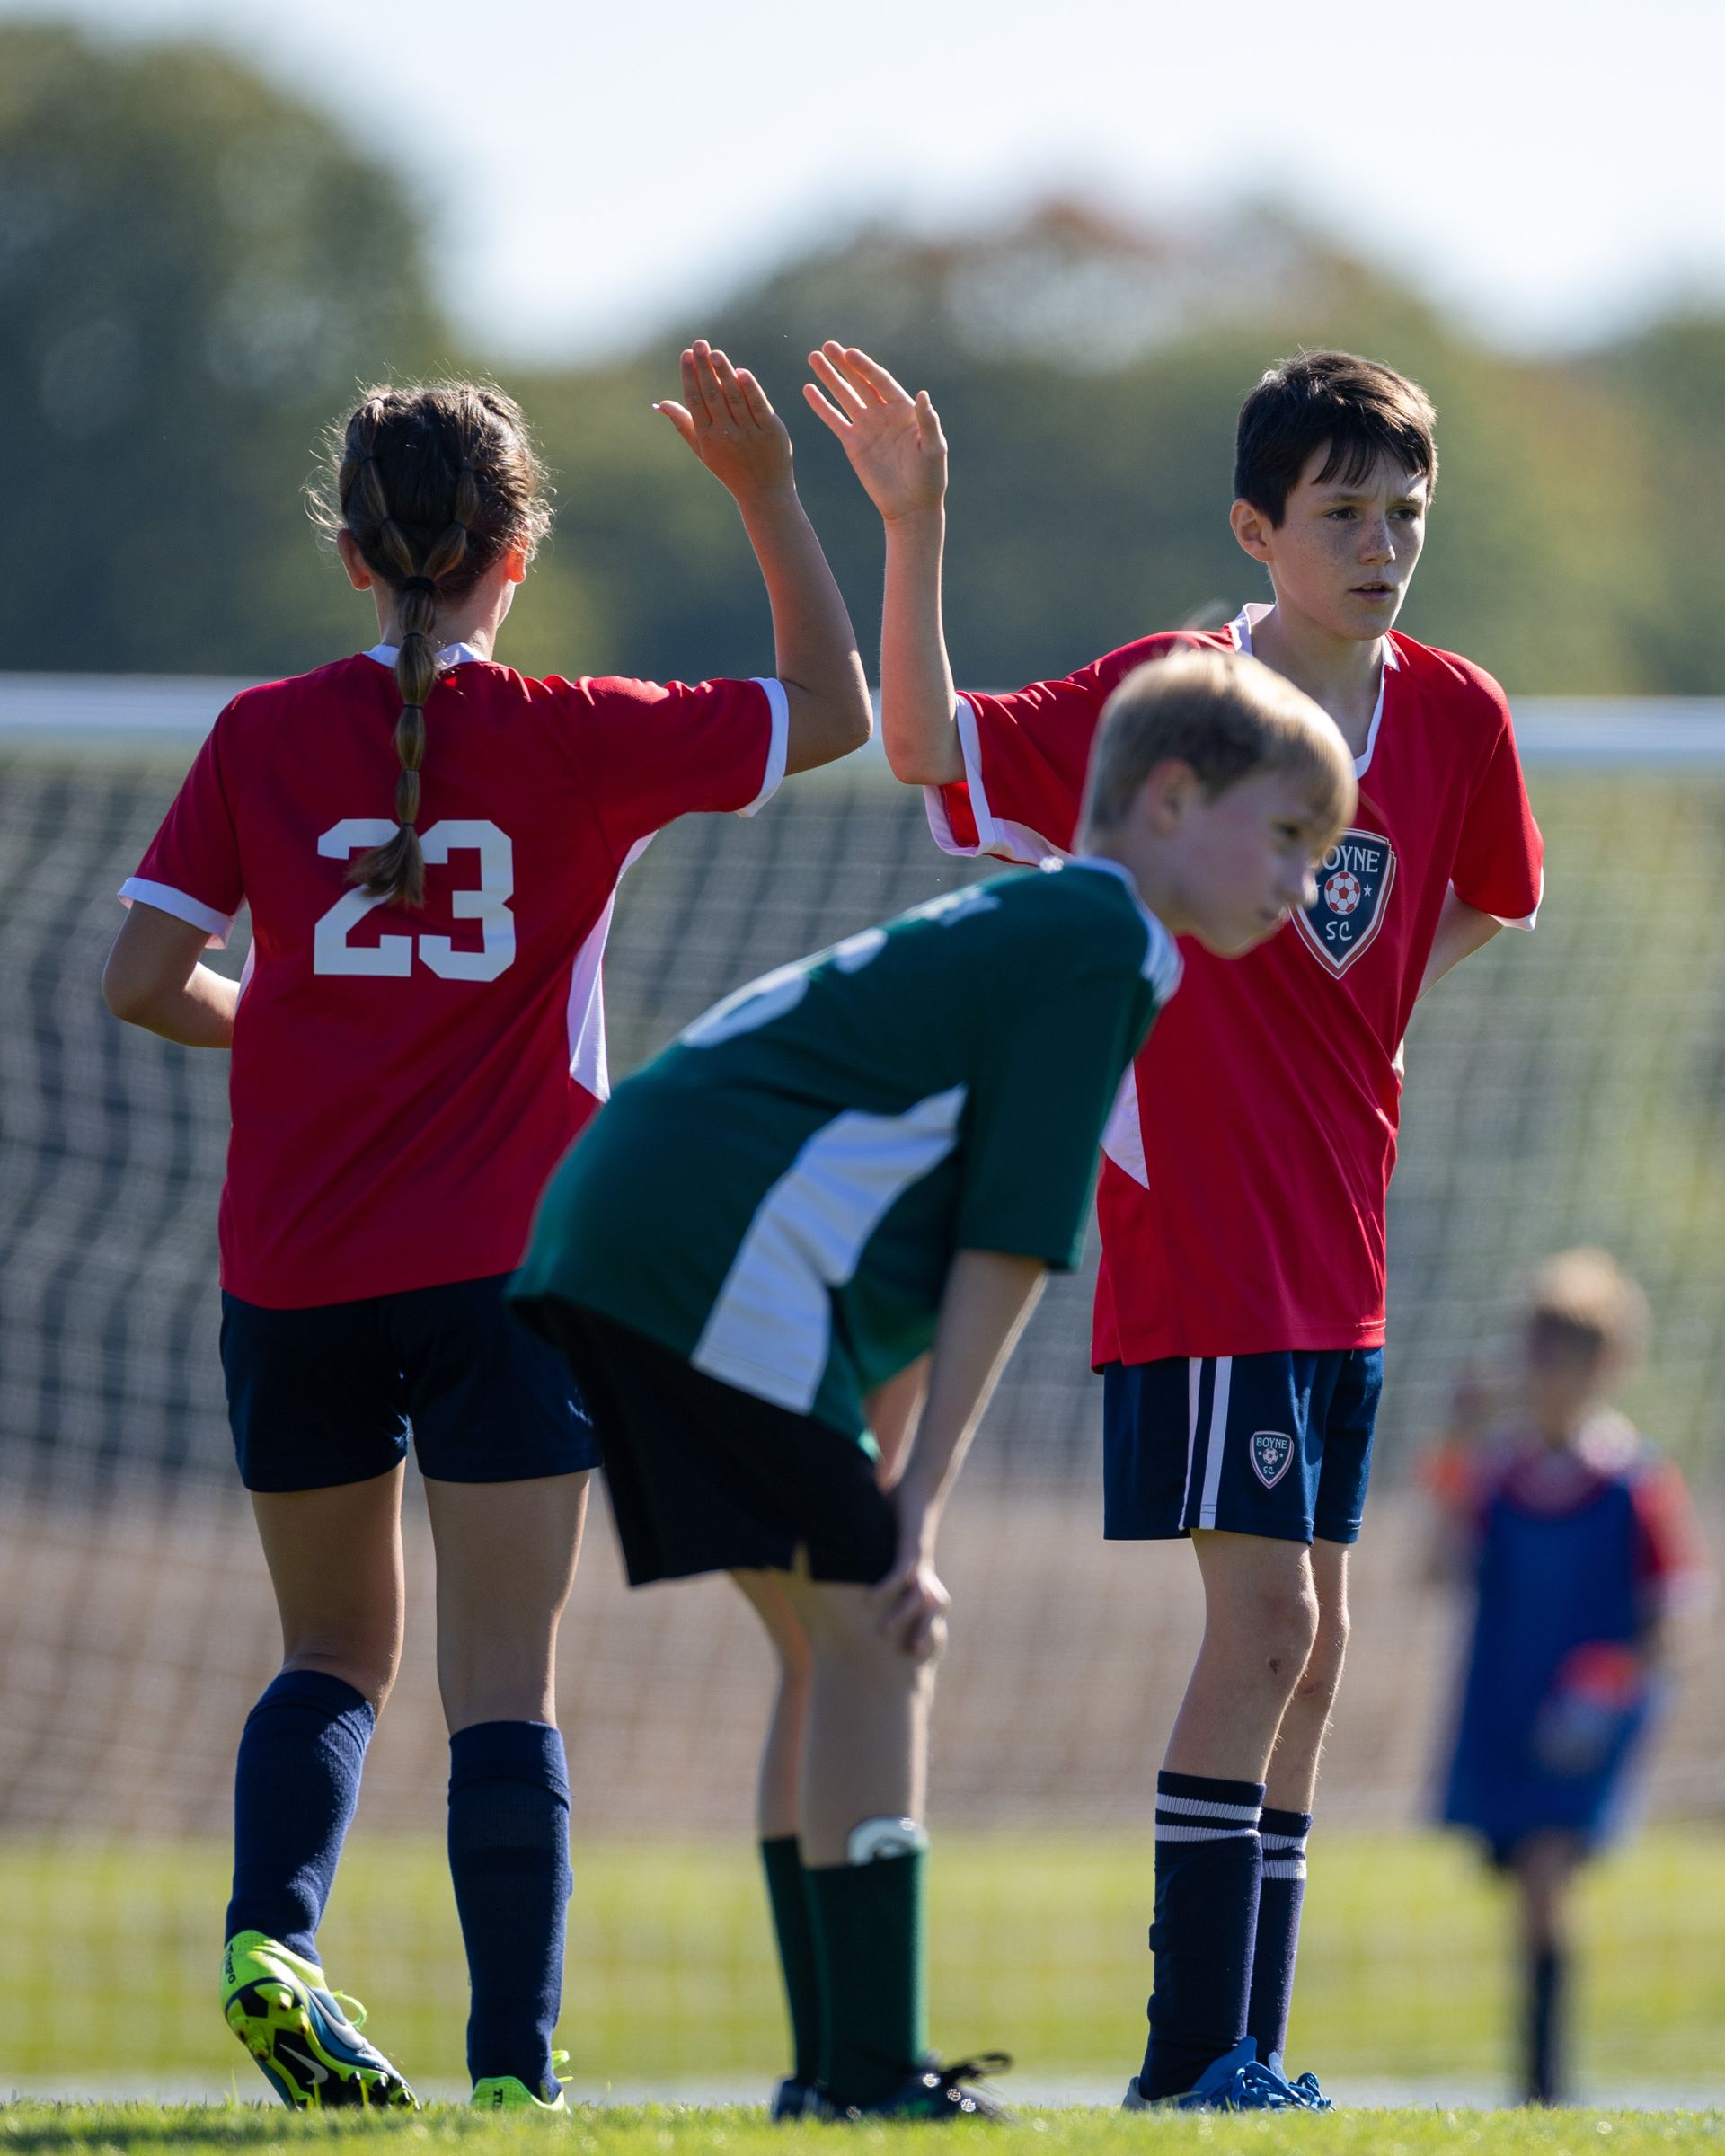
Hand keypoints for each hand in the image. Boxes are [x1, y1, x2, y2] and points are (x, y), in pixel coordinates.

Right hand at [655, 340, 793, 504]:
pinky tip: (741, 372)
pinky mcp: (771, 432)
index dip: (690, 376)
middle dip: (704, 368)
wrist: (764, 493)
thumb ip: (684, 424)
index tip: (686, 355)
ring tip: (716, 353)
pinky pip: (759, 406)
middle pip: (712, 395)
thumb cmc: (730, 469)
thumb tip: (660, 404)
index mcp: (707, 438)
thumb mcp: (703, 450)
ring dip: (724, 373)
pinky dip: (750, 389)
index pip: (695, 401)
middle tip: (699, 344)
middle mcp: (726, 435)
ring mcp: (749, 433)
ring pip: (734, 397)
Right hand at [804, 342, 945, 522]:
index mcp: (903, 409)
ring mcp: (866, 426)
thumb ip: (928, 421)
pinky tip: (808, 389)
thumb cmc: (929, 478)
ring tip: (813, 358)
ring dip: (829, 378)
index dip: (865, 367)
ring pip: (844, 396)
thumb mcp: (934, 449)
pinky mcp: (852, 443)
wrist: (911, 506)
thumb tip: (922, 394)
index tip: (849, 353)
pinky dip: (821, 405)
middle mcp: (883, 413)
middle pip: (860, 382)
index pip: (881, 381)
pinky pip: (834, 419)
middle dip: (843, 364)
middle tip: (827, 346)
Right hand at [869, 1495, 949, 1662]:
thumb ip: (872, 1561)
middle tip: (906, 1659)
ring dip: (901, 1617)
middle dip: (922, 1636)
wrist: (921, 1486)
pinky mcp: (912, 1546)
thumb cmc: (903, 1514)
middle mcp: (925, 1575)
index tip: (909, 1657)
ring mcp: (921, 1562)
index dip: (924, 1636)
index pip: (928, 1616)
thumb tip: (847, 1571)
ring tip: (880, 1632)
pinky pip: (902, 1572)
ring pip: (917, 1598)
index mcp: (922, 1579)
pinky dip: (887, 1587)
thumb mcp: (886, 1545)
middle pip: (931, 1614)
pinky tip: (870, 1600)